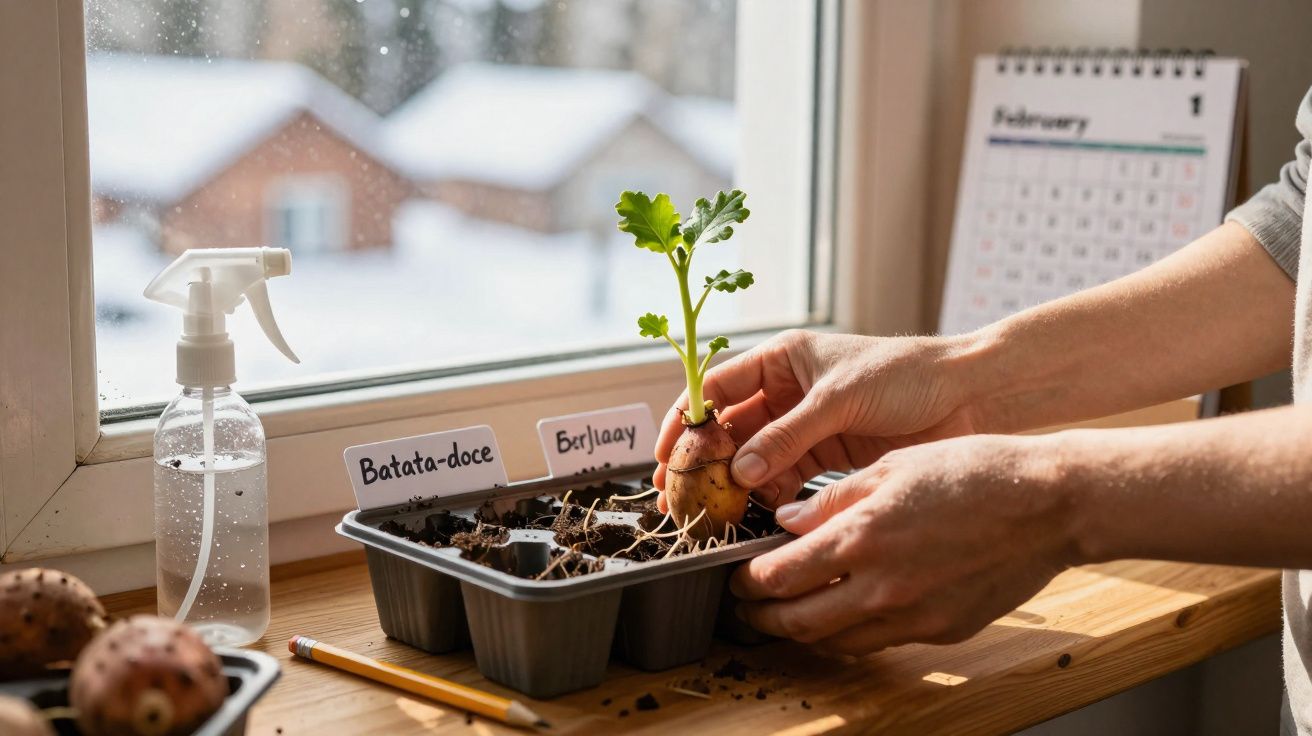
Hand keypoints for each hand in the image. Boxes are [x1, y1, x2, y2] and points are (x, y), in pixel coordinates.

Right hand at [654, 330, 984, 506]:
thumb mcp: (839, 400)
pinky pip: (785, 477)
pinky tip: (760, 514)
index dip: (686, 418)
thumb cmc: (905, 375)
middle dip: (705, 459)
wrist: (967, 396)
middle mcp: (787, 390)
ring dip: (736, 482)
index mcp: (783, 358)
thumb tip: (739, 472)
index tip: (666, 452)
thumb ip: (787, 437)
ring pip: (754, 456)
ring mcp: (806, 425)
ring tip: (715, 512)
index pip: (717, 386)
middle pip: (730, 426)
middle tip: (679, 494)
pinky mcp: (828, 455)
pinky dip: (771, 495)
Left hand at [731, 434, 1077, 654]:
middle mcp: (881, 586)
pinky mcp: (942, 629)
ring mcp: (913, 614)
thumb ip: (833, 498)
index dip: (749, 582)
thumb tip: (790, 520)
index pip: (781, 576)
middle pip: (799, 622)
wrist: (1050, 503)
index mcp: (862, 536)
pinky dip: (851, 633)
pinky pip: (880, 641)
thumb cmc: (974, 470)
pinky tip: (844, 615)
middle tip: (747, 610)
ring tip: (788, 618)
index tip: (736, 578)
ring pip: (836, 641)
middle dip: (763, 619)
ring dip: (803, 633)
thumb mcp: (892, 466)